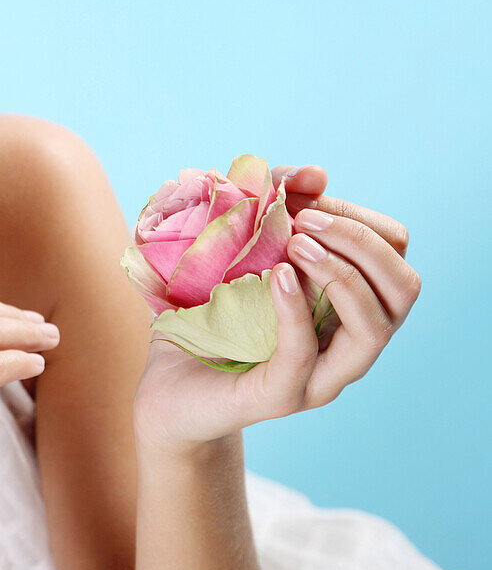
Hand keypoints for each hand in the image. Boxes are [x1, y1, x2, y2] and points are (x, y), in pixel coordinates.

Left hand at [132, 164, 420, 454]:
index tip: (304, 192)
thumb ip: (268, 210)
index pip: (392, 252)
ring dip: (340, 273)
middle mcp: (347, 347)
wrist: (165, 392)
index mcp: (348, 311)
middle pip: (403, 287)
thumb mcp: (232, 255)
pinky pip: (305, 352)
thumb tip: (311, 173)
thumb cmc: (203, 319)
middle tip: (304, 219)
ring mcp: (318, 378)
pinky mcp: (277, 397)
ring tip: (294, 242)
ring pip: (374, 326)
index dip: (356, 215)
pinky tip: (277, 277)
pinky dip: (296, 308)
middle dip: (362, 241)